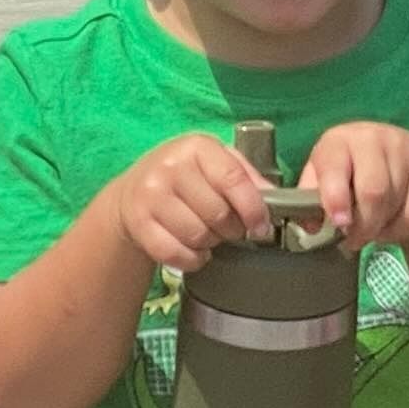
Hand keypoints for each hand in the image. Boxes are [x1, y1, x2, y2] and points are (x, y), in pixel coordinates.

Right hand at [111, 134, 271, 271]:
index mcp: (198, 147)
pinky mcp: (136, 221)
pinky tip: (194, 250)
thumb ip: (248, 177)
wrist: (133, 191)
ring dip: (211, 244)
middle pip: (218, 213)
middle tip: (230, 228)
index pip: (233, 179)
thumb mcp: (218, 163)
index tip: (261, 226)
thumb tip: (275, 198)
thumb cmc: (187, 178)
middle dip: (232, 229)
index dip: (253, 208)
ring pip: (198, 235)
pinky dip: (191, 259)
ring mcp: (150, 194)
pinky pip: (174, 253)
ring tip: (209, 235)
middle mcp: (171, 166)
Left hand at [298, 122, 408, 250]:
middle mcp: (372, 138)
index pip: (337, 168)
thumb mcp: (325, 176)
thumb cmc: (354, 170)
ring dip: (380, 227)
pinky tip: (390, 226)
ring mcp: (404, 150)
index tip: (339, 223)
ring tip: (371, 229)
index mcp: (339, 141)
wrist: (402, 154)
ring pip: (395, 203)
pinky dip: (401, 228)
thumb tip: (310, 227)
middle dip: (363, 225)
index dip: (337, 198)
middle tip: (354, 239)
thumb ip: (311, 198)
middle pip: (373, 191)